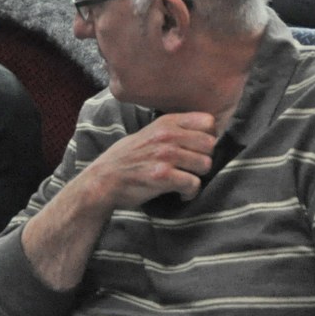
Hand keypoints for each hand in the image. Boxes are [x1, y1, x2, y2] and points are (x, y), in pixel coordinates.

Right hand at [80, 112, 217, 209]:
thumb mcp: (149, 132)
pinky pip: (193, 184)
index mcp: (166, 122)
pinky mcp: (162, 176)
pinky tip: (181, 194)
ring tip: (186, 181)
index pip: (208, 122)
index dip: (208, 136)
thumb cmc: (128, 157)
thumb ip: (174, 129)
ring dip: (198, 176)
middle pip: (210, 144)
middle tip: (192, 168)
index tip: (198, 148)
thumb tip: (206, 130)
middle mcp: (167, 136)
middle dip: (204, 158)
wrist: (104, 179)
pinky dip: (190, 192)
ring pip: (205, 164)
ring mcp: (164, 155)